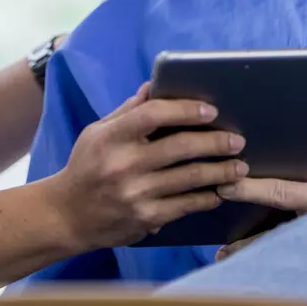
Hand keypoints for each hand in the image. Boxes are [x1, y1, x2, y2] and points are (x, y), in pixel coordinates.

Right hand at [44, 83, 247, 251]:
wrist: (66, 216)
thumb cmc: (85, 167)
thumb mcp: (97, 133)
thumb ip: (128, 111)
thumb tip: (155, 87)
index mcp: (111, 137)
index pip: (153, 114)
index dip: (185, 109)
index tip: (211, 110)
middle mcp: (123, 164)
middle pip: (180, 147)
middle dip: (215, 142)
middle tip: (237, 140)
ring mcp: (135, 193)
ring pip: (189, 178)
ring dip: (220, 171)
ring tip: (240, 167)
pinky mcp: (145, 218)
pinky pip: (185, 206)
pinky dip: (206, 198)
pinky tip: (219, 192)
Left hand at [213, 178, 306, 260]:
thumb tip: (288, 195)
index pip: (284, 194)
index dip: (252, 190)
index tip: (226, 188)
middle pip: (279, 233)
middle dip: (247, 243)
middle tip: (220, 251)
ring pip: (290, 249)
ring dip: (263, 256)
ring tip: (234, 263)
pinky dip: (288, 259)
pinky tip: (272, 265)